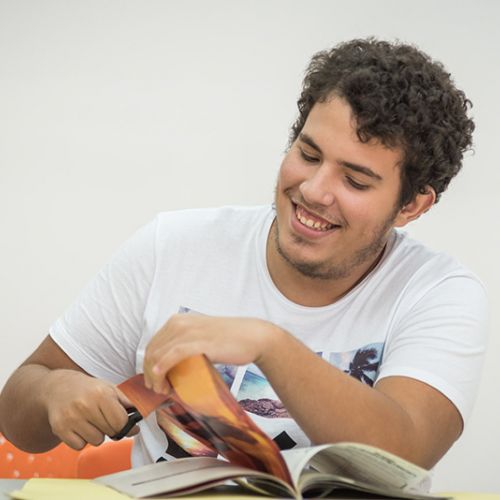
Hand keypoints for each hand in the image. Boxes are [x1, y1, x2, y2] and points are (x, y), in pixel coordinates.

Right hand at [42, 369, 138, 449]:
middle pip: (110, 432)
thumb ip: (126, 403)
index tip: (131, 428)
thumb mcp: (109, 388)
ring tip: (91, 421)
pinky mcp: (60, 429)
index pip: (121, 422)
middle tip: (106, 419)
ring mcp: (71, 418)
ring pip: (96, 441)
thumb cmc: (88, 389)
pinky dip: (82, 440)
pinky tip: (79, 426)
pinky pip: (79, 446)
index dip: (128, 427)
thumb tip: (139, 418)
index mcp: (101, 394)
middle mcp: (86, 406)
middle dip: (112, 428)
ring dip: (97, 434)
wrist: (58, 387)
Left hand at [143, 314, 283, 393]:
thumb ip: (185, 346)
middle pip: (152, 350)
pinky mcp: (198, 341)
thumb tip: (171, 367)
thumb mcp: (201, 338)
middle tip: (158, 389)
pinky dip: (162, 369)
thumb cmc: (230, 340)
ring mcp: (188, 331)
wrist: (252, 337)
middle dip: (149, 373)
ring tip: (163, 390)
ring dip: (155, 376)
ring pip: (159, 354)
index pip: (153, 344)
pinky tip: (160, 380)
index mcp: (178, 320)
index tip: (155, 381)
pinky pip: (172, 356)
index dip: (148, 365)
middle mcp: (179, 323)